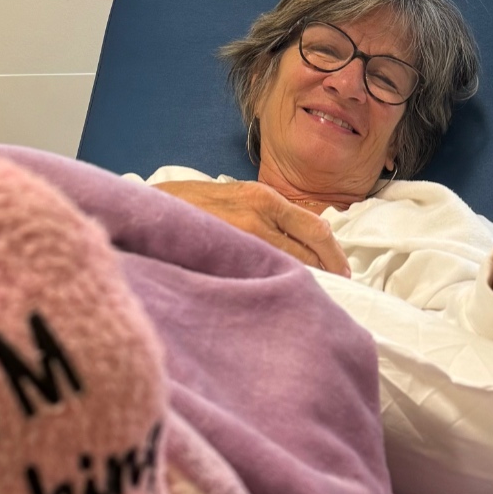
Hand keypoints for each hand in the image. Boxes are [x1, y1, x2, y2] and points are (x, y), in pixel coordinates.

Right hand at [153, 180, 350, 276]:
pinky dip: (276, 284)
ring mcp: (241, 237)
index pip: (317, 229)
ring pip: (289, 266)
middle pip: (310, 251)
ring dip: (305, 281)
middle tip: (337, 288)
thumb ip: (267, 216)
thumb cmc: (191, 207)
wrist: (148, 212)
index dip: (335, 254)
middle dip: (327, 272)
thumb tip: (302, 242)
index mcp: (265, 198)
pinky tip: (279, 295)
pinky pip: (261, 275)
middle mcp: (259, 214)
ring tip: (312, 295)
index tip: (344, 271)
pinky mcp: (225, 255)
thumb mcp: (235, 199)